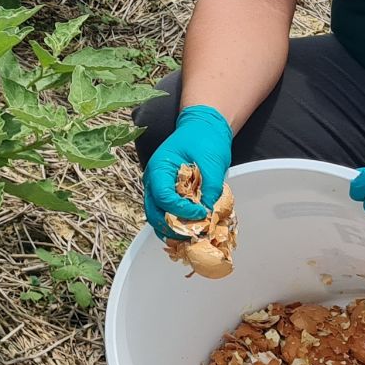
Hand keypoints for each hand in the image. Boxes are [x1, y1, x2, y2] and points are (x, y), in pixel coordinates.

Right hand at [143, 104, 231, 238]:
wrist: (204, 127)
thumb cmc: (205, 139)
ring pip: (156, 217)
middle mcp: (153, 180)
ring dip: (173, 230)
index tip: (202, 213)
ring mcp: (158, 188)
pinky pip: (165, 214)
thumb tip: (209, 213)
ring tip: (194, 237)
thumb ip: (210, 188)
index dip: (181, 210)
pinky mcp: (168, 194)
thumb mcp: (212, 162)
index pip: (163, 197)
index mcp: (159, 168)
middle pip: (153, 213)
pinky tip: (191, 231)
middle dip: (173, 227)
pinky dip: (175, 226)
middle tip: (195, 234)